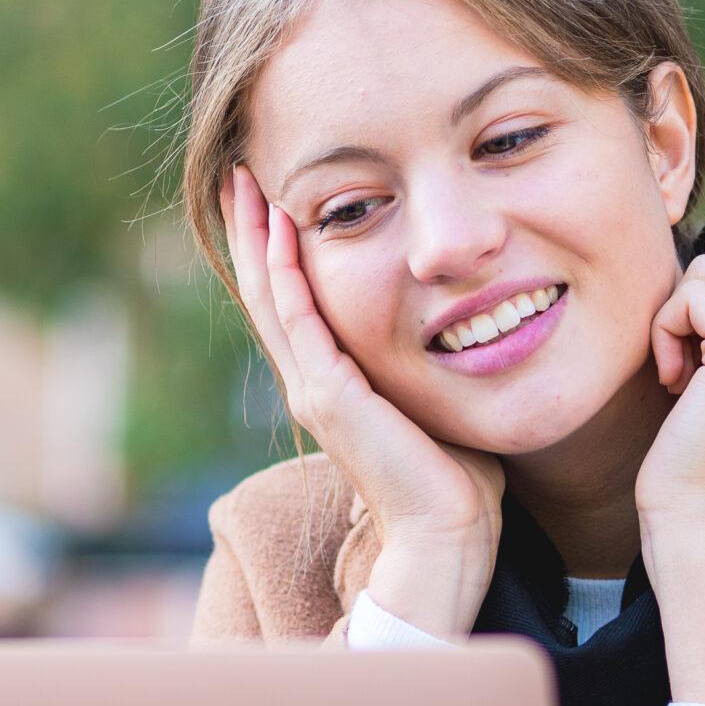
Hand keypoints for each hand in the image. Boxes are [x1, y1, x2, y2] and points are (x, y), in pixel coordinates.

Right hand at [222, 164, 504, 636]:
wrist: (447, 534)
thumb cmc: (457, 478)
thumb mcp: (436, 398)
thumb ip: (430, 362)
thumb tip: (464, 322)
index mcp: (331, 383)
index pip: (291, 301)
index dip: (277, 247)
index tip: (273, 194)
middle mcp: (311, 382)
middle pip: (265, 290)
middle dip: (251, 229)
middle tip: (240, 170)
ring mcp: (313, 390)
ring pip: (269, 298)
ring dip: (256, 238)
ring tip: (247, 184)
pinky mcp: (329, 397)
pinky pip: (299, 320)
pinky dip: (285, 273)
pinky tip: (280, 230)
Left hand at [634, 246, 704, 700]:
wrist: (698, 520)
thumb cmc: (690, 459)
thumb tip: (696, 268)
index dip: (697, 307)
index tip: (689, 368)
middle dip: (686, 305)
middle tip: (681, 369)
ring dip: (673, 318)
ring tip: (679, 377)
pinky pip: (690, 293)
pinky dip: (665, 330)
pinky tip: (674, 382)